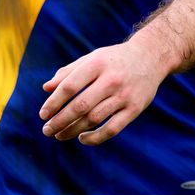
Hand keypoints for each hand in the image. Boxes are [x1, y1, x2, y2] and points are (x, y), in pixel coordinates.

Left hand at [38, 39, 164, 145]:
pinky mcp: (135, 108)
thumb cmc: (115, 59)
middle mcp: (111, 79)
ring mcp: (124, 95)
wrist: (152, 56)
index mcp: (97, 64)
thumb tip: (46, 88)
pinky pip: (112, 129)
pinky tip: (82, 138)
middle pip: (80, 106)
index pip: (70, 86)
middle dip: (60, 121)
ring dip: (73, 131)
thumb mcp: (92, 58)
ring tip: (59, 135)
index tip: (43, 114)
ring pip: (94, 119)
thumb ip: (69, 72)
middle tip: (47, 130)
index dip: (53, 103)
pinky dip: (95, 138)